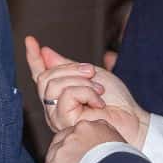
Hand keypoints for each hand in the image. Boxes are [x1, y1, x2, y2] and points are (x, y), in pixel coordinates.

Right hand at [24, 36, 148, 142]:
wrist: (131, 120)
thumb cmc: (116, 101)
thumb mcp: (90, 75)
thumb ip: (67, 65)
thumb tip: (46, 53)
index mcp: (60, 94)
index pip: (40, 74)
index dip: (34, 57)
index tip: (30, 40)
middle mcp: (54, 107)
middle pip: (46, 77)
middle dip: (70, 69)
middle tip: (91, 72)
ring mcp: (56, 116)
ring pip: (54, 85)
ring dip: (81, 81)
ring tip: (99, 90)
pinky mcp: (63, 122)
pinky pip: (67, 95)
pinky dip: (86, 92)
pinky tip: (98, 102)